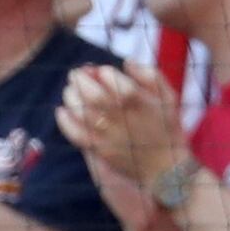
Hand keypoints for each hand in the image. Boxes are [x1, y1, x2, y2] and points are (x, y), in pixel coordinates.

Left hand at [56, 59, 189, 189]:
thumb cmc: (167, 128)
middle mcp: (119, 114)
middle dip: (79, 79)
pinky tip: (61, 111)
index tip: (99, 72)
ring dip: (70, 96)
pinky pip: (75, 133)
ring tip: (69, 91)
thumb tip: (127, 62)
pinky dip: (65, 121)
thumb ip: (150, 74)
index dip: (101, 71)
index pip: (108, 75)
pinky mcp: (100, 149)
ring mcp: (107, 133)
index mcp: (135, 98)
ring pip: (80, 110)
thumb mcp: (168, 96)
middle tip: (75, 75)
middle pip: (90, 91)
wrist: (165, 168)